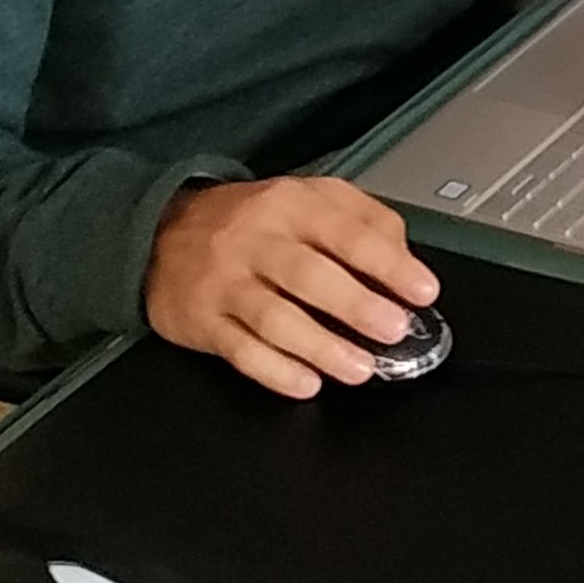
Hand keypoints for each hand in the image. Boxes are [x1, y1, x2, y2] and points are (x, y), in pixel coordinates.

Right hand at [145, 176, 436, 398]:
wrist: (161, 231)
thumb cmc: (253, 221)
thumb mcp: (311, 199)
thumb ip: (364, 219)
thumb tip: (404, 258)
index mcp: (292, 206)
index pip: (347, 233)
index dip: (390, 264)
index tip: (423, 290)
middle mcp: (256, 241)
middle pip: (309, 275)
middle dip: (357, 306)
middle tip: (394, 329)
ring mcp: (225, 282)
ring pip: (274, 318)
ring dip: (321, 347)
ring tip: (360, 368)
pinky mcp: (201, 320)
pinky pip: (239, 350)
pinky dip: (275, 371)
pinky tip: (306, 383)